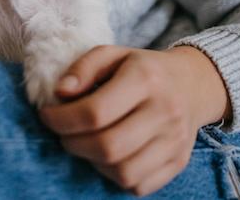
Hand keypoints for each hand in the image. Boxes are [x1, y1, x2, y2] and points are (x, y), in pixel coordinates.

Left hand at [38, 45, 229, 196]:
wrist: (192, 84)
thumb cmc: (142, 69)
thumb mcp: (112, 54)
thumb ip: (83, 68)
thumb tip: (60, 93)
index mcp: (146, 79)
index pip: (96, 111)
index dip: (62, 119)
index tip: (47, 115)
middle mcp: (165, 112)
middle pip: (108, 146)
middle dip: (73, 144)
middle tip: (63, 134)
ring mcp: (175, 141)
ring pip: (123, 172)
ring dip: (93, 162)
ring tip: (85, 144)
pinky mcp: (179, 162)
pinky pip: (139, 185)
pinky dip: (115, 176)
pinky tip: (108, 156)